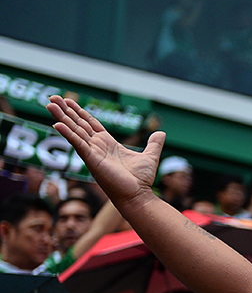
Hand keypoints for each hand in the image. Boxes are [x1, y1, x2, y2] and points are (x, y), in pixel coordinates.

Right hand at [46, 96, 164, 209]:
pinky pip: (78, 144)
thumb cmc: (141, 180)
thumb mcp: (150, 157)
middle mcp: (97, 147)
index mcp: (108, 144)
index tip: (68, 101)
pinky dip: (68, 134)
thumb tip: (161, 133)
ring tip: (49, 104)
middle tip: (52, 97)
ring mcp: (93, 153)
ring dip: (61, 117)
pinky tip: (57, 124)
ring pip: (74, 131)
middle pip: (78, 124)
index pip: (90, 124)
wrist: (138, 195)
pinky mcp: (92, 160)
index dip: (79, 112)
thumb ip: (154, 144)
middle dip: (65, 111)